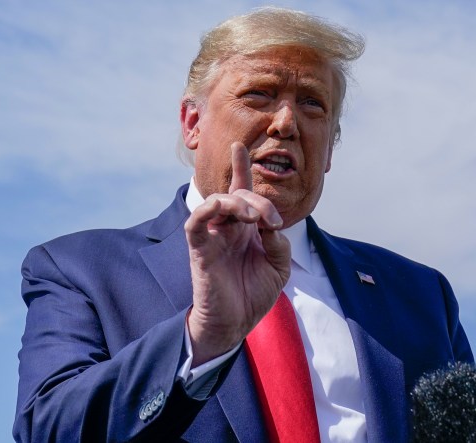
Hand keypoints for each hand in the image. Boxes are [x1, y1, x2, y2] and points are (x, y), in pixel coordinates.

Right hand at [185, 142, 290, 365]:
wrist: (237, 324)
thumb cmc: (254, 295)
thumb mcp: (279, 266)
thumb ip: (277, 241)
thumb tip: (271, 224)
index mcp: (245, 229)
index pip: (241, 192)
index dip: (241, 168)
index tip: (240, 145)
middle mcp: (227, 228)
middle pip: (238, 195)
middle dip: (259, 200)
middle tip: (273, 220)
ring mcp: (212, 236)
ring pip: (218, 202)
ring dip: (239, 202)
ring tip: (255, 217)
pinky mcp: (199, 248)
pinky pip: (196, 221)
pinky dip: (208, 208)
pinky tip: (223, 208)